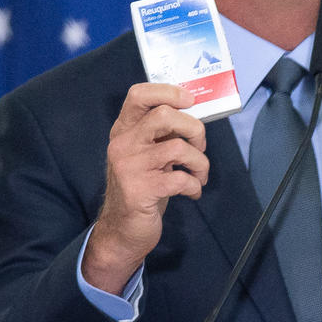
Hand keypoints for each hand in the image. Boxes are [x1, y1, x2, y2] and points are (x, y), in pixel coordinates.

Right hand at [82, 83, 208, 293]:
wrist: (122, 231)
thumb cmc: (143, 187)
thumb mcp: (147, 154)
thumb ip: (161, 133)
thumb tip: (194, 114)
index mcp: (124, 130)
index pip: (139, 94)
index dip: (168, 91)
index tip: (190, 101)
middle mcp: (123, 144)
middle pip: (165, 115)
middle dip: (194, 128)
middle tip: (199, 146)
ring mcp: (130, 167)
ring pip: (178, 147)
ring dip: (200, 162)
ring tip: (199, 175)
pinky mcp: (140, 190)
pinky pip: (181, 178)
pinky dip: (194, 184)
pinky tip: (192, 192)